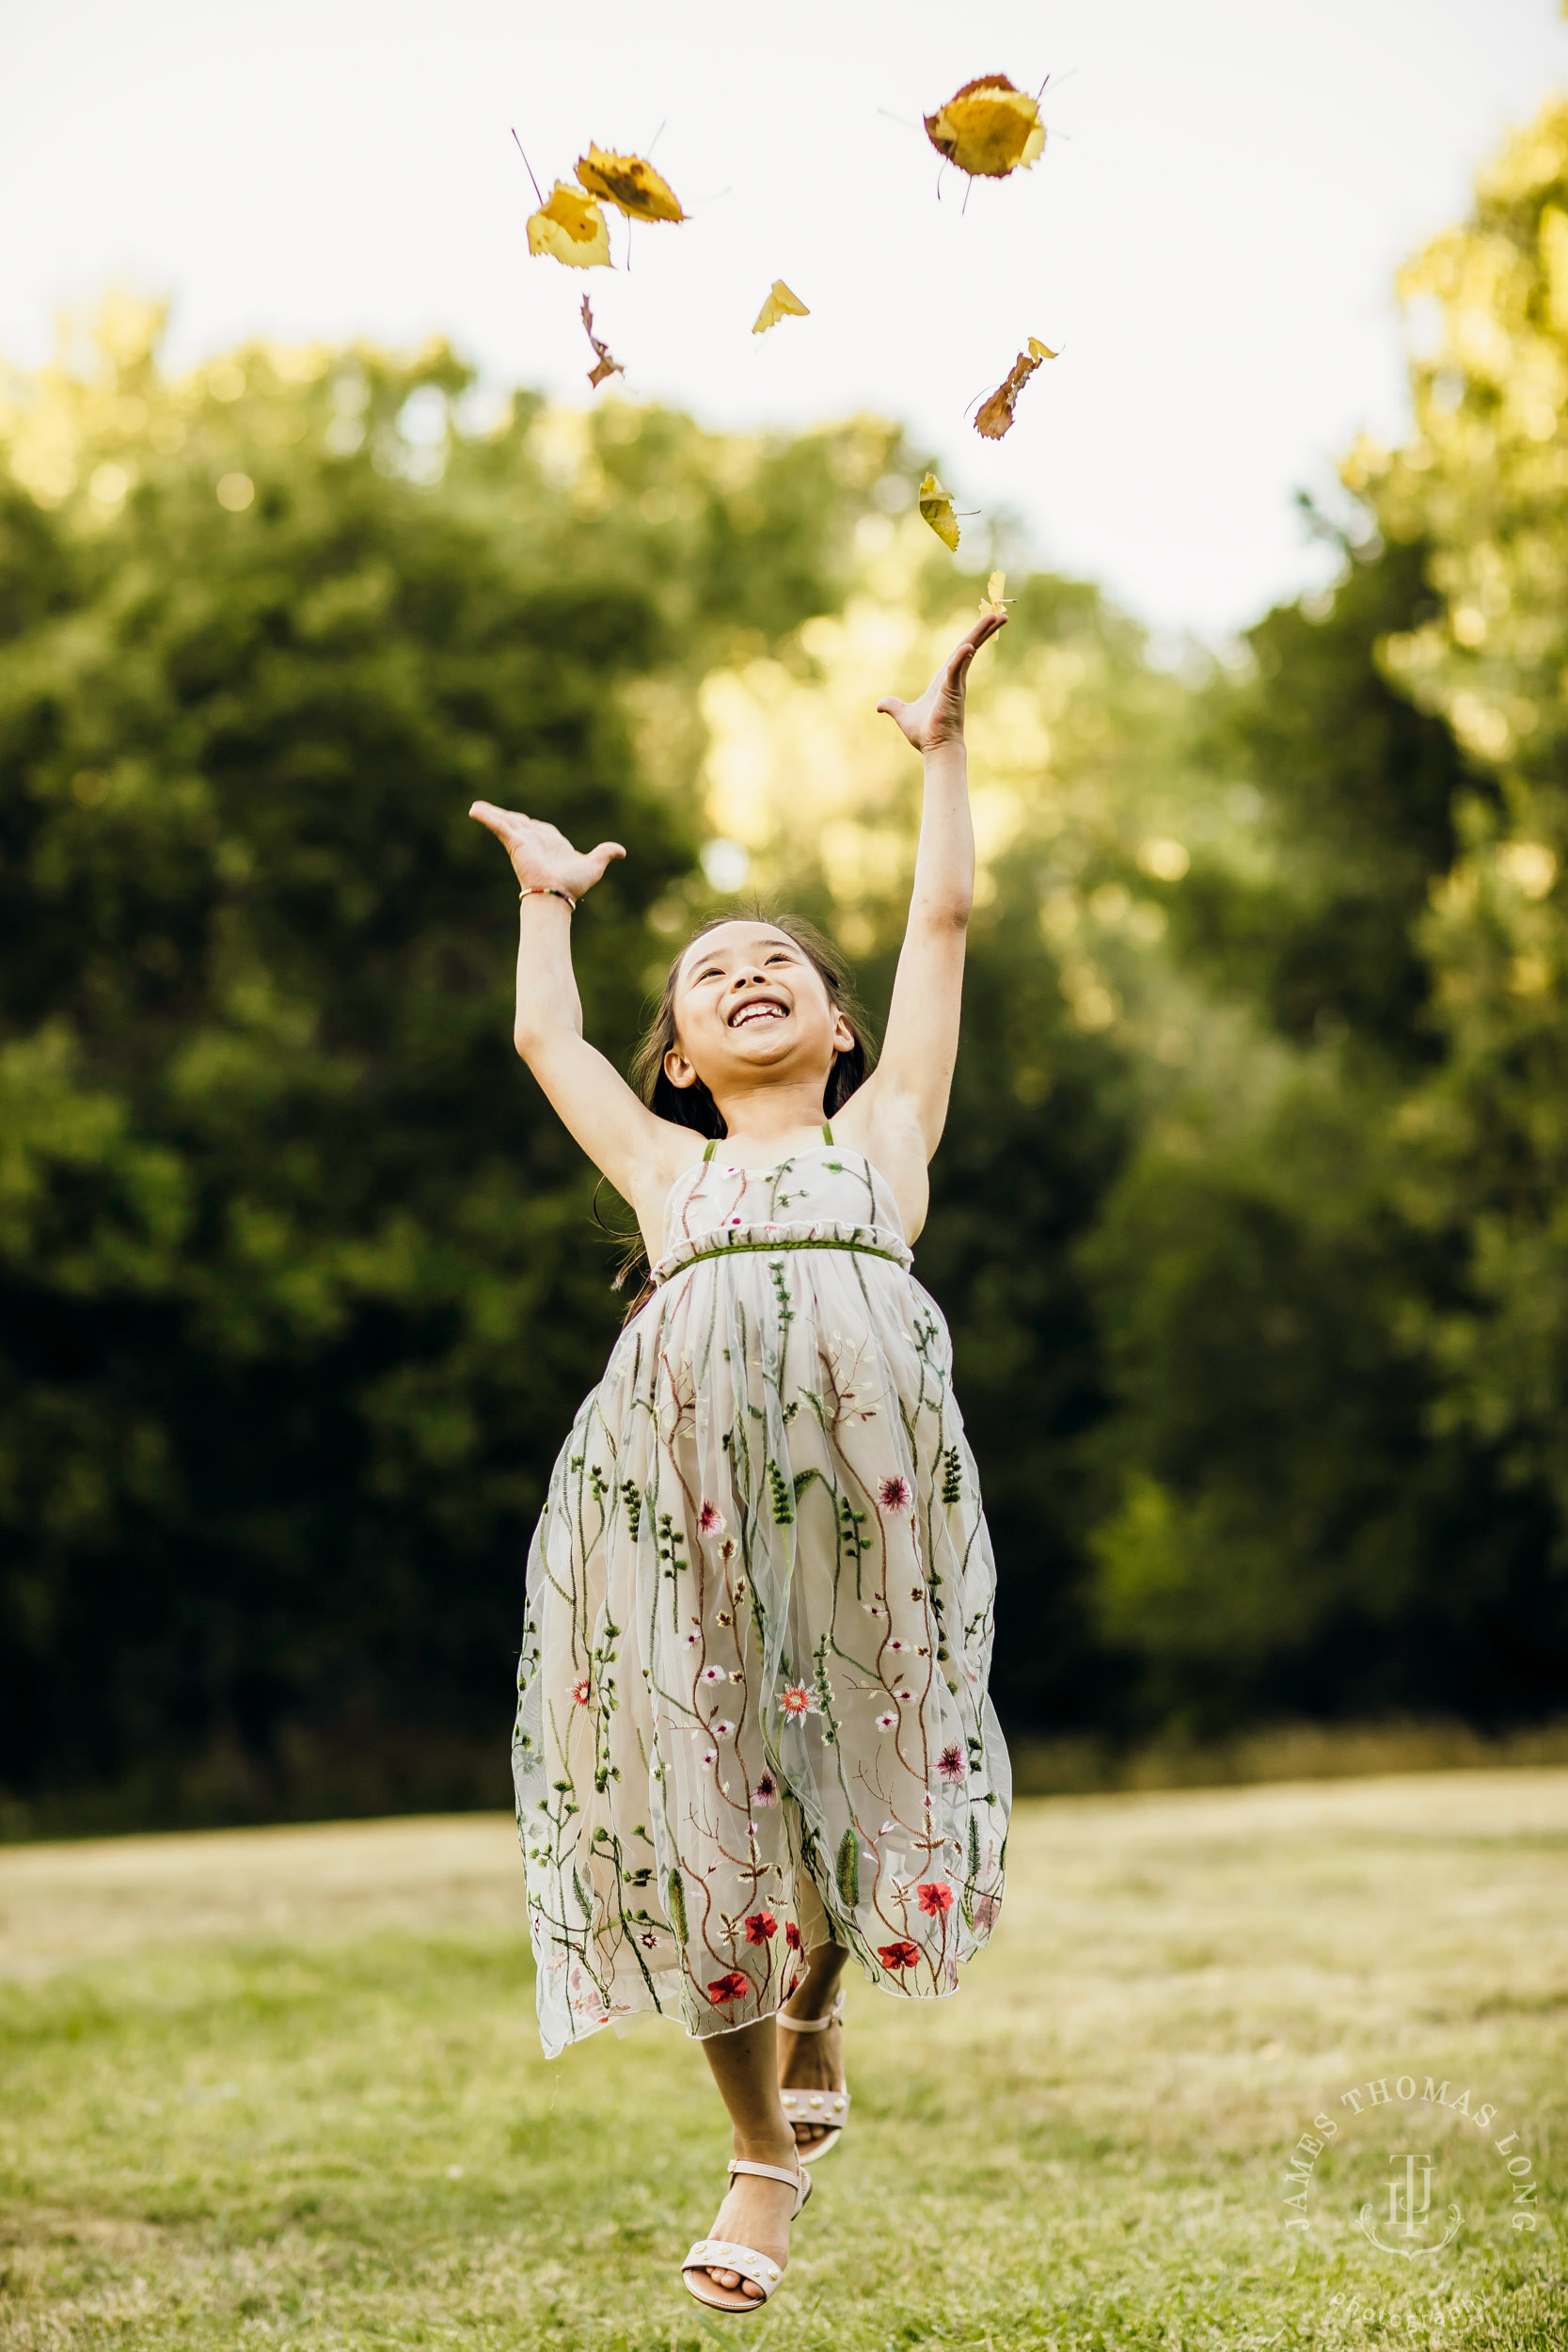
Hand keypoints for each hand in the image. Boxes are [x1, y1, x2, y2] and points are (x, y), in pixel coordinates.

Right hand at [468, 803, 624, 899]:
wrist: (559, 893)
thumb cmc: (573, 884)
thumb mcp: (594, 865)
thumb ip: (604, 854)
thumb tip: (621, 851)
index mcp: (550, 844)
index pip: (538, 829)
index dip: (532, 825)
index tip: (525, 823)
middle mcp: (534, 841)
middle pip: (518, 823)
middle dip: (504, 816)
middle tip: (490, 810)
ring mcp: (523, 841)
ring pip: (505, 822)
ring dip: (491, 813)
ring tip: (475, 808)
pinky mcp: (515, 842)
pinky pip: (499, 826)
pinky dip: (487, 817)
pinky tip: (474, 811)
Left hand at [875, 613, 1004, 753]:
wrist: (935, 749)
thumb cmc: (925, 734)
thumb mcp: (904, 715)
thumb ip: (893, 706)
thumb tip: (880, 706)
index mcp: (945, 679)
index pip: (960, 652)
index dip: (972, 636)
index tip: (986, 623)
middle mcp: (954, 678)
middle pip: (970, 646)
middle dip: (983, 629)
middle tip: (1000, 614)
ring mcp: (956, 683)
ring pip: (968, 652)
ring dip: (980, 635)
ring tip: (997, 618)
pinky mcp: (952, 691)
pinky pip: (956, 670)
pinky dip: (961, 658)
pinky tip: (967, 646)